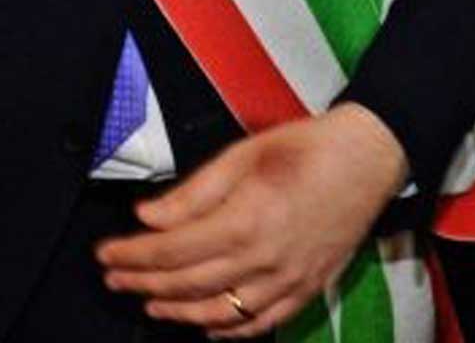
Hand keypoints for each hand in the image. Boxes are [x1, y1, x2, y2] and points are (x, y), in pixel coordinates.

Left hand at [96, 103, 408, 336]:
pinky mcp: (306, 289)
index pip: (173, 250)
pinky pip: (260, 322)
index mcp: (246, 220)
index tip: (107, 254)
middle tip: (113, 278)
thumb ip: (193, 192)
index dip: (134, 255)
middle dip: (143, 282)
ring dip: (178, 312)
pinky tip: (207, 327)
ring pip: (221, 313)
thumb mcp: (241, 155)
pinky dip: (229, 330)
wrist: (368, 159)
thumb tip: (149, 217)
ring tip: (149, 302)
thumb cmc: (306, 149)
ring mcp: (288, 280)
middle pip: (189, 284)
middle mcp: (266, 259)